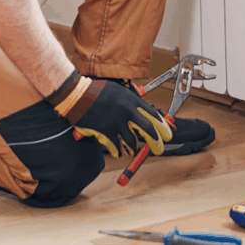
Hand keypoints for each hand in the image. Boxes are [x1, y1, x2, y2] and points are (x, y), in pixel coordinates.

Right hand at [48, 70, 172, 157]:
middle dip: (156, 141)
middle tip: (160, 149)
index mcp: (132, 100)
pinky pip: (116, 146)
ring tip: (134, 151)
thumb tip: (141, 113)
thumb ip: (130, 101)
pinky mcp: (105, 131)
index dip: (162, 126)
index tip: (167, 134)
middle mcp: (127, 111)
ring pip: (132, 141)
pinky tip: (120, 153)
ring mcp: (117, 122)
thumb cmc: (97, 91)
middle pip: (148, 129)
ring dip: (134, 148)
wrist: (78, 94)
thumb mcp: (118, 91)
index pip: (153, 114)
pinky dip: (119, 151)